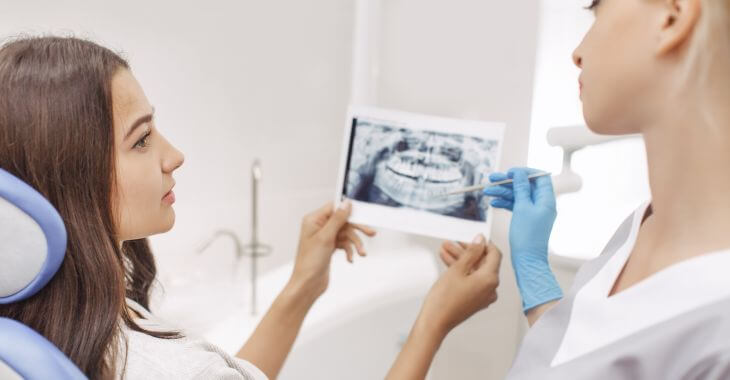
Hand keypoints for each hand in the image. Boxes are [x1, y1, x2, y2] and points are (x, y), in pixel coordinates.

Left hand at [290, 200, 375, 298]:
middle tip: (370, 233)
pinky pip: (344, 243)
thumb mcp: (325, 237)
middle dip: (356, 229)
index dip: (349, 211)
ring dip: (354, 243)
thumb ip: (337, 219)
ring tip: (361, 253)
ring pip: (346, 234)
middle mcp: (318, 226)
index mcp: (313, 220)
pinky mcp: (329, 247)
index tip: (362, 215)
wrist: (307, 284)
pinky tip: (351, 258)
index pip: (335, 208)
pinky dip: (349, 250)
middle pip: (343, 221)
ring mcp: (324, 237)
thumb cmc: (309, 262)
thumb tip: (346, 203)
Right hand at [418, 234, 501, 336]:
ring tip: (445, 250)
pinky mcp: (475, 300)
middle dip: (467, 251)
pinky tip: (448, 263)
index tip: (472, 238)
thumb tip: (480, 241)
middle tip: (453, 243)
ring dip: (461, 260)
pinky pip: (472, 281)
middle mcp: (491, 288)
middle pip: (483, 263)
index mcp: (490, 280)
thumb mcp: (457, 269)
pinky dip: (461, 272)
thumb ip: (471, 253)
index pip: (495, 254)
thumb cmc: (444, 300)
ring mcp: (483, 296)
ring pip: (475, 271)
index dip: (483, 244)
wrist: (435, 322)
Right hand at [482, 167, 562, 311]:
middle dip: (508, 182)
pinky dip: (505, 203)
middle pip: (525, 186)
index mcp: (546, 200)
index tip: (510, 172)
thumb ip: (521, 188)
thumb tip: (519, 174)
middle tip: (492, 179)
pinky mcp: (526, 219)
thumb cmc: (527, 236)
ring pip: (518, 196)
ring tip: (487, 192)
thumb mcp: (522, 208)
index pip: (539, 177)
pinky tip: (493, 203)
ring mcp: (534, 212)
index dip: (525, 172)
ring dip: (503, 193)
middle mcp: (542, 204)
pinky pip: (515, 206)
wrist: (527, 259)